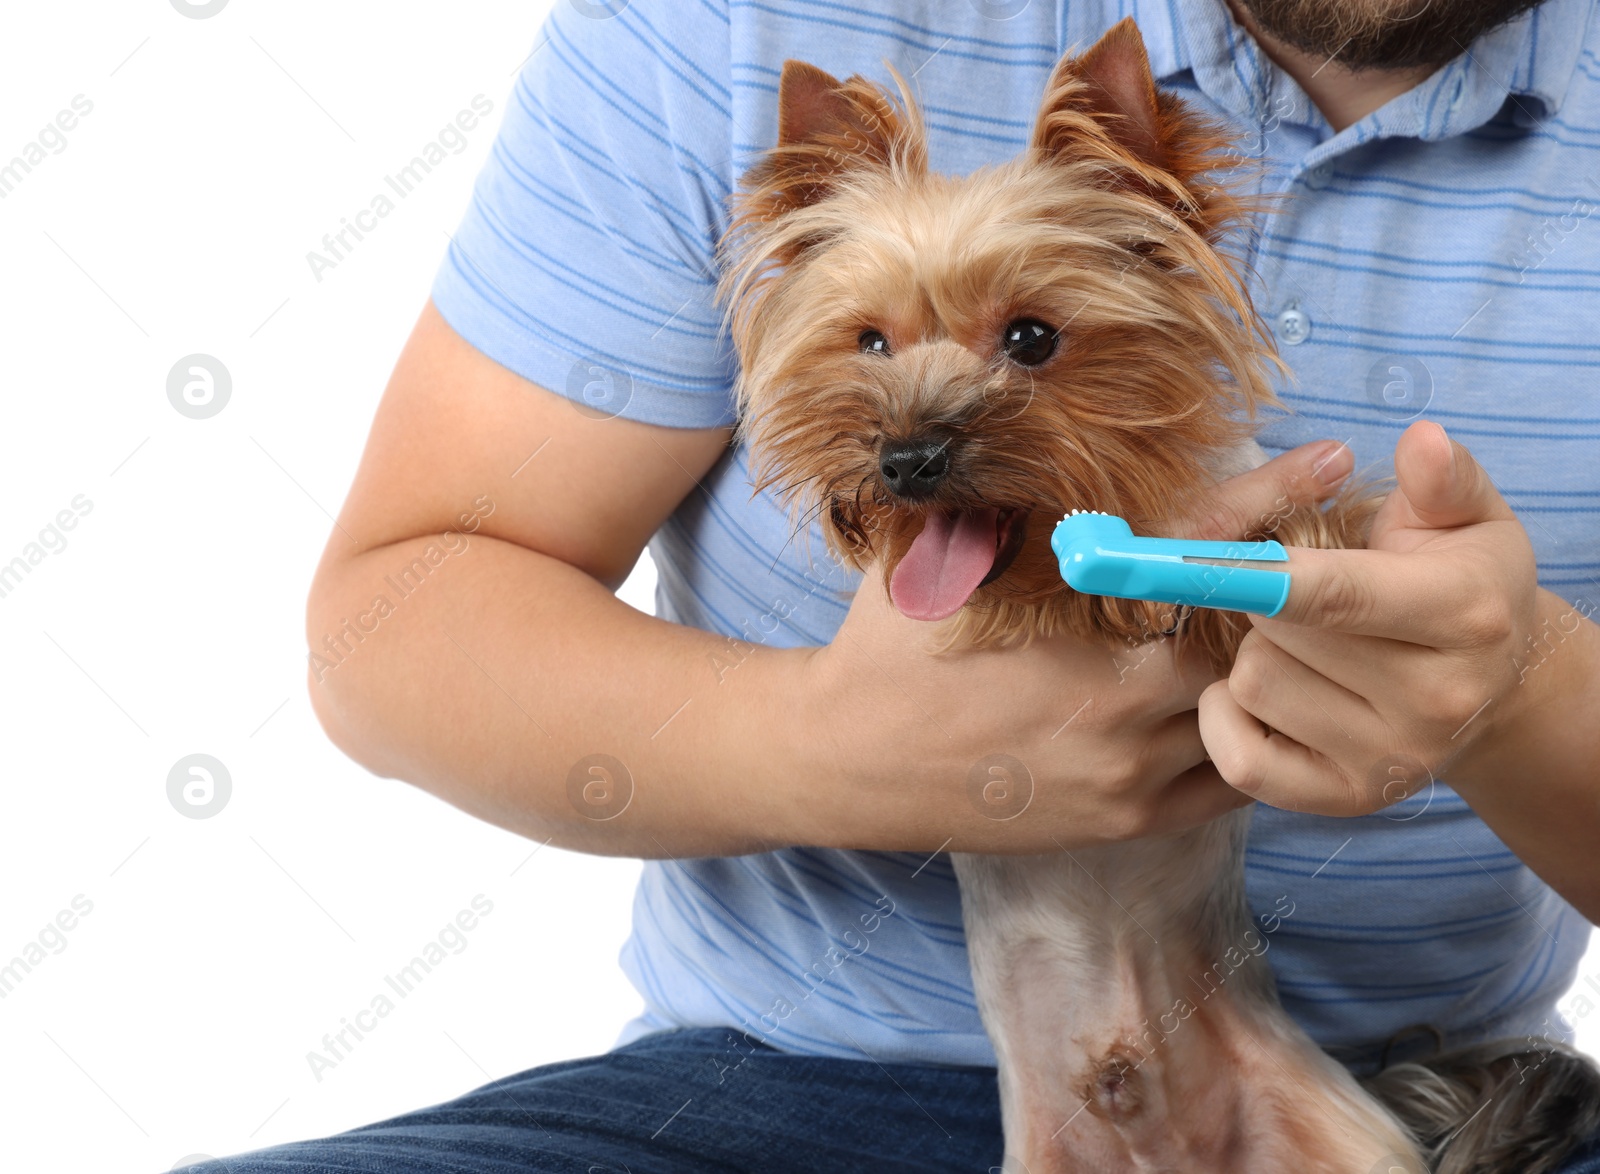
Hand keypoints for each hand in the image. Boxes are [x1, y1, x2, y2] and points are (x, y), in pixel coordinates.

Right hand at [789, 439, 1355, 851]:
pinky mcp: (1124, 821)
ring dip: (1259, 670)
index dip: (1269, 497)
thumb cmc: (886, 649)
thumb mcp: (937, 558)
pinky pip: (1224, 781)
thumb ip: (1006, 504)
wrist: (847, 762)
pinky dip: (1239, 736)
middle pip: (1245, 638)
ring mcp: (1128, 771)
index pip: (1199, 548)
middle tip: (1307, 562)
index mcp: (1076, 623)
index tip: (1330, 460)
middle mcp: (1118, 701)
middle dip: (1274, 596)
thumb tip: (1048, 439)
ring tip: (1280, 638)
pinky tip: (1228, 705)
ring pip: (1243, 713)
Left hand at [1199, 420, 1552, 814]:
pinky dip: (1228, 720)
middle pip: (1274, 636)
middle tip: (1297, 599)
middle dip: (1263, 603)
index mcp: (1463, 616)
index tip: (1190, 559)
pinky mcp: (1346, 800)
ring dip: (1251, 656)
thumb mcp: (1469, 520)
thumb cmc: (1462, 587)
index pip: (1336, 593)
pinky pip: (1240, 759)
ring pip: (1251, 687)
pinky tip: (1262, 696)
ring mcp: (1392, 760)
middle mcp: (1436, 699)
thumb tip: (1423, 440)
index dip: (1255, 573)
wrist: (1495, 693)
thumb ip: (1443, 479)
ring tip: (1297, 647)